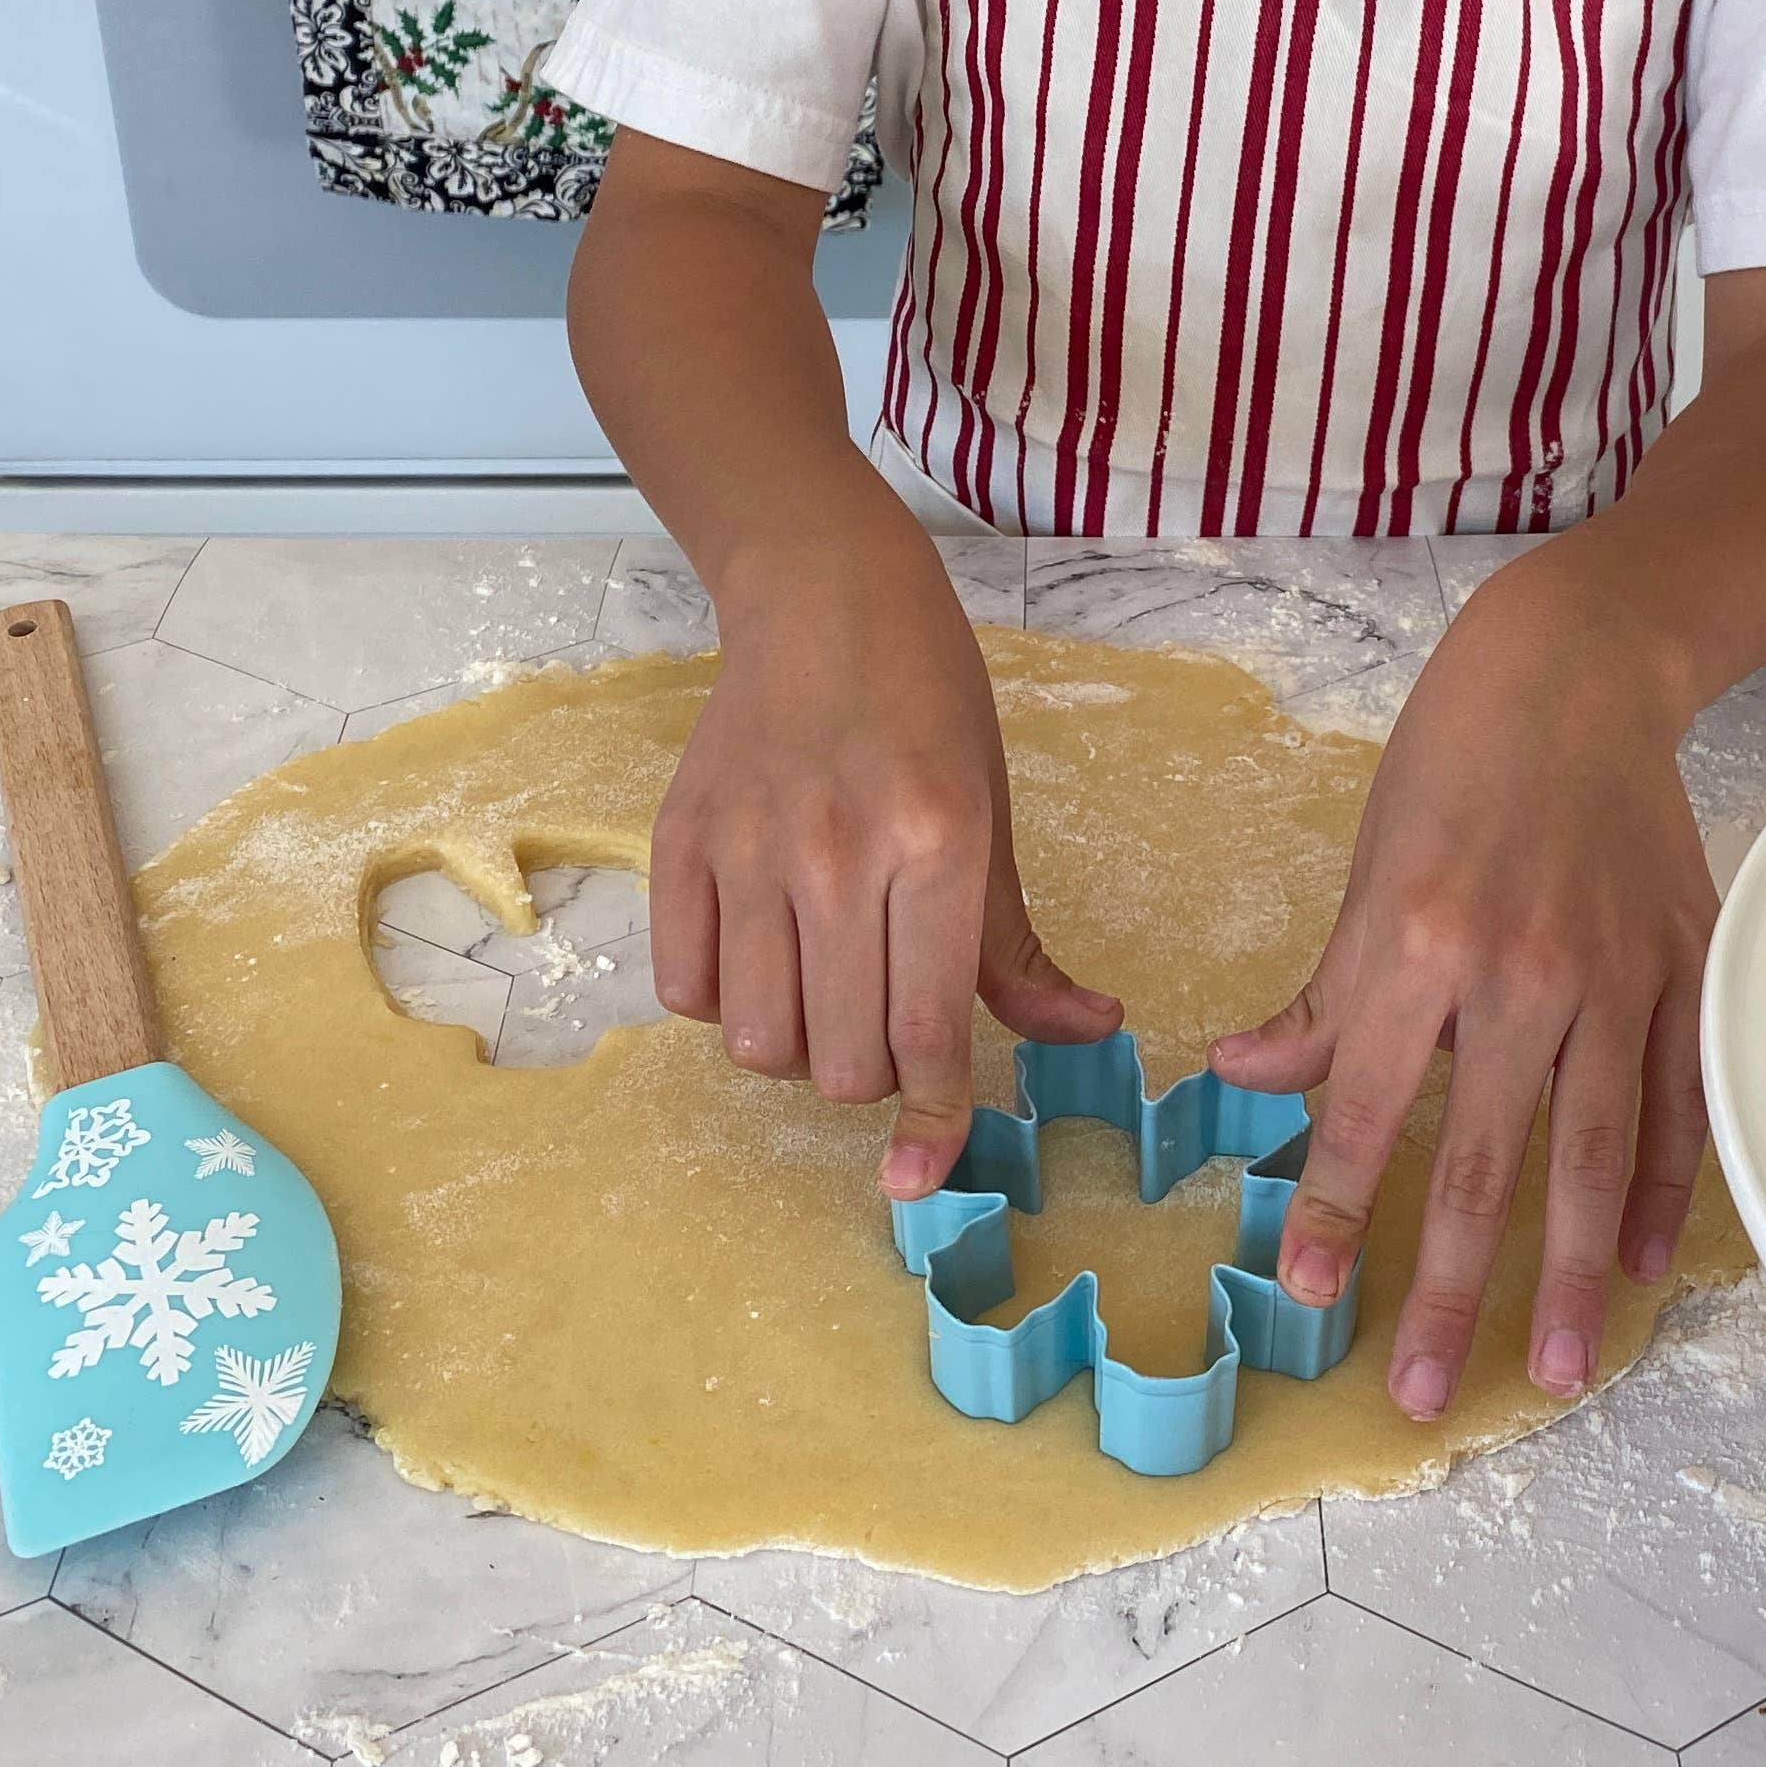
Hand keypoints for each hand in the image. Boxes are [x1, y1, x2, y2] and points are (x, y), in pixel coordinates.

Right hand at [648, 539, 1119, 1198]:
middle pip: (840, 1059)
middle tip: (881, 1024)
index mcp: (938, 844)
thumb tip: (1086, 1034)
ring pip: (758, 1040)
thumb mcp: (994, 813)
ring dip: (794, 1046)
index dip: (929, 1120)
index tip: (921, 1172)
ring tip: (819, 992)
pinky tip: (757, 955)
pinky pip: (685, 989)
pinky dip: (722, 1001)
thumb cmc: (927, 701)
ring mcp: (751, 848)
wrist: (822, 594)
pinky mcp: (679, 841)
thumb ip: (1017, 945)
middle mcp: (841, 854)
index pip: (928, 1030)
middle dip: (868, 1077)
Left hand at [1208, 569, 1714, 1416]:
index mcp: (1416, 943)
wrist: (1577, 670)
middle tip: (1422, 1390)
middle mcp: (1518, 971)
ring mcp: (1615, 972)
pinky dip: (1667, 1187)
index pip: (1367, 1109)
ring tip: (1557, 1368)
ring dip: (1572, 1270)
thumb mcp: (1368, 871)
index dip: (1337, 1210)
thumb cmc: (1452, 764)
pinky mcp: (1683, 962)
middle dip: (1450, 1285)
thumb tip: (1244, 1084)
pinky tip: (1644, 1263)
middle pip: (1485, 1158)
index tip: (1309, 1296)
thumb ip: (1325, 998)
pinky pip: (1678, 1098)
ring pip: (1594, 1151)